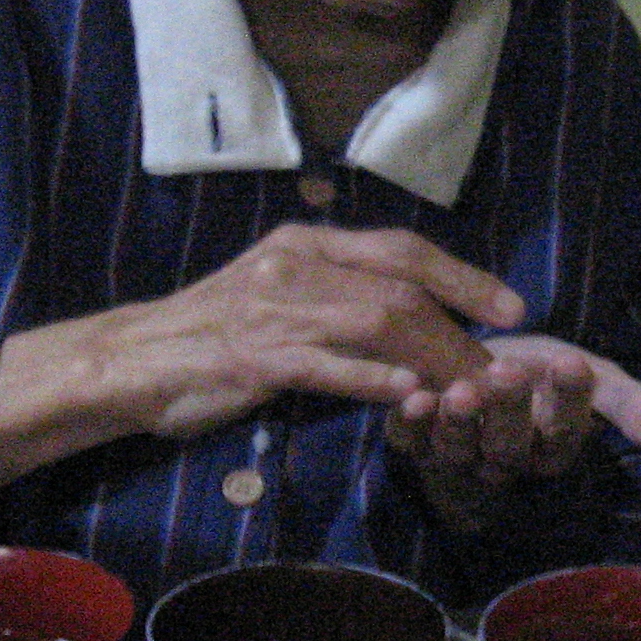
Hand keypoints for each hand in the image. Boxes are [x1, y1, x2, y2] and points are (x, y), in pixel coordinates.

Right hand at [0, 224, 524, 482]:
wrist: (131, 361)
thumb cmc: (207, 336)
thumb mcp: (275, 297)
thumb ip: (334, 299)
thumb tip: (405, 322)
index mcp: (303, 244)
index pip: (400, 249)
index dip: (462, 276)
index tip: (510, 306)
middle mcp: (295, 265)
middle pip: (400, 287)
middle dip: (462, 325)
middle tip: (503, 362)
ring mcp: (274, 309)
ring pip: (377, 324)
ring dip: (435, 358)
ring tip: (473, 390)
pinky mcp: (255, 356)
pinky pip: (328, 366)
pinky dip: (373, 380)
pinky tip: (409, 396)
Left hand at [385, 333, 640, 520]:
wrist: (484, 364)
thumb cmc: (544, 378)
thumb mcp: (596, 382)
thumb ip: (634, 405)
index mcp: (554, 445)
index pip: (568, 430)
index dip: (570, 400)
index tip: (572, 362)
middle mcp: (507, 460)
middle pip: (511, 446)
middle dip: (510, 410)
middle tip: (510, 370)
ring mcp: (459, 455)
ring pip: (461, 448)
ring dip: (461, 421)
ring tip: (462, 389)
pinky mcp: (415, 444)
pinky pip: (411, 443)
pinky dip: (409, 424)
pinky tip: (412, 397)